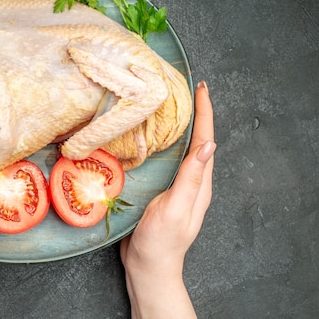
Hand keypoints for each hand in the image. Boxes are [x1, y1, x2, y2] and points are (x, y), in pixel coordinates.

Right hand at [120, 80, 214, 318]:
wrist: (148, 267)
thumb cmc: (160, 242)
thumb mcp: (175, 209)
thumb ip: (190, 179)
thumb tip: (208, 145)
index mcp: (199, 184)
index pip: (206, 142)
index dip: (205, 114)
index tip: (201, 88)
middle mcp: (191, 182)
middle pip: (197, 140)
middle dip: (194, 113)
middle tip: (183, 89)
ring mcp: (176, 186)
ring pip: (181, 149)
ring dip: (178, 126)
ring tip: (168, 104)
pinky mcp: (160, 190)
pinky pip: (166, 160)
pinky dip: (161, 142)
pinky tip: (149, 136)